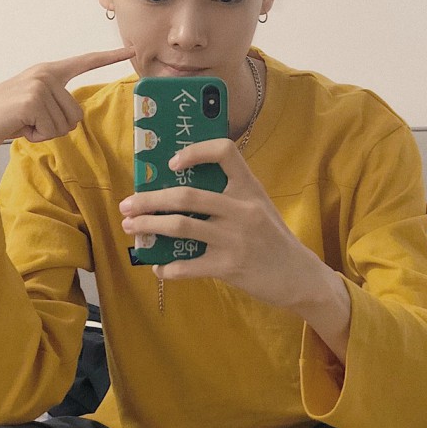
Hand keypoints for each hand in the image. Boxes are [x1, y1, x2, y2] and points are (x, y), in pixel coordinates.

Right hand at [0, 48, 133, 151]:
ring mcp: (40, 85)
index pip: (86, 62)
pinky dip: (37, 136)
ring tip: (24, 122)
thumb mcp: (38, 105)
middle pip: (77, 114)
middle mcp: (47, 74)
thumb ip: (57, 103)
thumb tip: (75, 117)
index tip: (132, 50)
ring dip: (45, 132)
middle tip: (31, 121)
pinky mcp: (34, 100)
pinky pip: (52, 130)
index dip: (111, 58)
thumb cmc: (8, 117)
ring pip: (65, 124)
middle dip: (56, 127)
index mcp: (50, 72)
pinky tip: (20, 126)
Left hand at [119, 138, 328, 310]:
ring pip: (180, 226)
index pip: (224, 152)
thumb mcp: (258, 206)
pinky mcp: (230, 266)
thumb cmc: (273, 238)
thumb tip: (178, 192)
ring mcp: (235, 238)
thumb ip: (228, 196)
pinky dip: (168, 268)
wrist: (299, 276)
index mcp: (249, 187)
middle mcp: (242, 208)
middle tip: (127, 204)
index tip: (171, 164)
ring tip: (130, 228)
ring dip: (148, 226)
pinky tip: (158, 268)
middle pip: (186, 195)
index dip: (194, 151)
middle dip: (149, 199)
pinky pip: (188, 266)